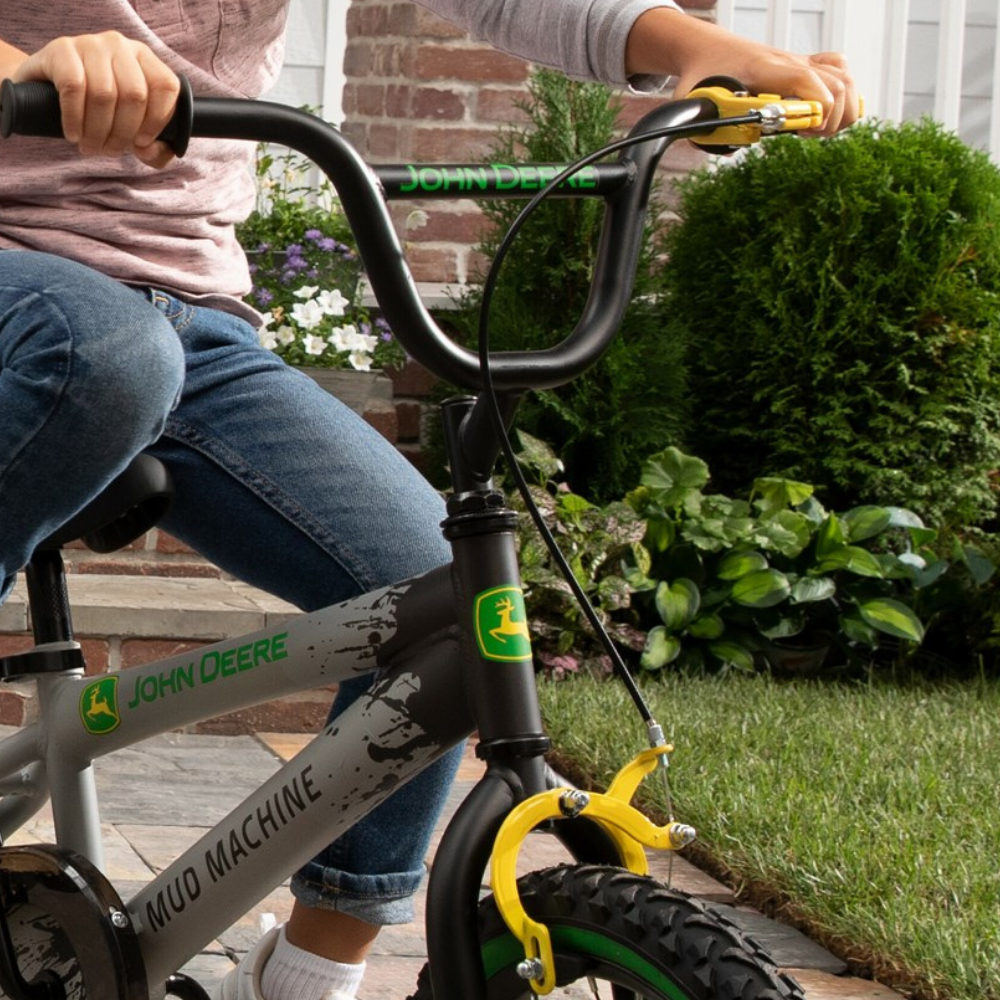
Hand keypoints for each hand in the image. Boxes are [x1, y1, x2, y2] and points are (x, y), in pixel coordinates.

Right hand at [12, 31, 180, 166]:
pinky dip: (75, 118)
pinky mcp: (61, 49)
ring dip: (98, 131)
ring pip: (104, 94)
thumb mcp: (132, 132)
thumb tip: (150, 151)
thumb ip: (156, 150)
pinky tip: (74, 134)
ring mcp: (90, 44)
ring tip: (91, 147)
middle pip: (134, 95)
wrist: (47, 90)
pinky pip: (73, 87)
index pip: (166, 86)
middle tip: (109, 151)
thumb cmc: (101, 113)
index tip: (141, 144)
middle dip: (123, 133)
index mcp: (146, 60)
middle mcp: (120, 46)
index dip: (158, 121)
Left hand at [627, 9, 860, 135]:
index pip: (807, 81)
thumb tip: (711, 147)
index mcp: (764, 70)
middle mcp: (790, 63)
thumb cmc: (703, 74)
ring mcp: (802, 63)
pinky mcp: (807, 67)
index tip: (806, 132)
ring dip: (843, 111)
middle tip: (808, 136)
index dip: (818, 109)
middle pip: (838, 84)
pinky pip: (842, 73)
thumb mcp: (692, 101)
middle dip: (832, 120)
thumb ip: (698, 125)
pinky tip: (824, 114)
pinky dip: (846, 95)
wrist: (709, 48)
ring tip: (816, 129)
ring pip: (846, 80)